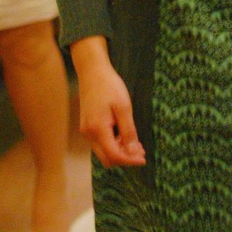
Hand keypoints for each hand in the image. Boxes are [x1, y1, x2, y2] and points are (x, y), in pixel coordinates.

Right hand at [72, 38, 145, 168]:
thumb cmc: (109, 85)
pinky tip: (125, 136)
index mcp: (97, 129)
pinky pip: (101, 143)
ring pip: (104, 152)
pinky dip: (113, 144)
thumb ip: (128, 131)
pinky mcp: (88, 126)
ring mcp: (87, 131)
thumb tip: (133, 153)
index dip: (130, 161)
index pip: (114, 156)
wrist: (92, 71)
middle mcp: (89, 134)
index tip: (144, 159)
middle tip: (141, 152)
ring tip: (136, 145)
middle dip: (125, 159)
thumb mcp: (123, 107)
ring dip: (120, 152)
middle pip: (107, 159)